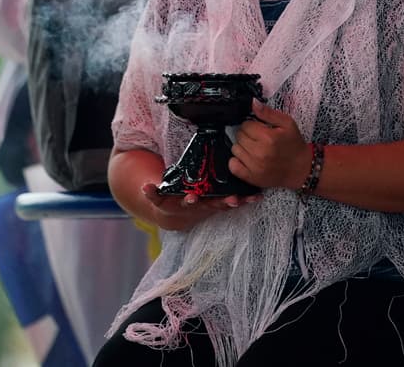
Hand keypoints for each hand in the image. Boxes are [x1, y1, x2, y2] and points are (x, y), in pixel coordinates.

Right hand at [138, 182, 257, 231]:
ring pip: (226, 205)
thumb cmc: (170, 202)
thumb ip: (153, 193)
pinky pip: (236, 202)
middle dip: (221, 203)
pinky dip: (246, 200)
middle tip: (232, 200)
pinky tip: (258, 197)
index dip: (190, 201)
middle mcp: (201, 207)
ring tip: (248, 198)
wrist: (177, 216)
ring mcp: (212, 206)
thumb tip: (145, 187)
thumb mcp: (159, 200)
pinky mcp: (220, 204)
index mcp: (186, 204)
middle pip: (212, 206)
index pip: (189, 203)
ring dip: (237, 202)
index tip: (192, 198)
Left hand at [229, 99, 309, 190]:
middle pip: (239, 136)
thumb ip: (268, 113)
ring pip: (235, 149)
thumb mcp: (287, 123)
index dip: (251, 125)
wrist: (300, 169)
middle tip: (257, 138)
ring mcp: (254, 167)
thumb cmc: (294, 145)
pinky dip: (236, 161)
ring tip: (253, 148)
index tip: (258, 128)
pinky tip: (246, 158)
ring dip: (242, 147)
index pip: (245, 125)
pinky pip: (233, 166)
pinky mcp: (252, 178)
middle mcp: (259, 152)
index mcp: (268, 137)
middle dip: (246, 135)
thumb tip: (252, 103)